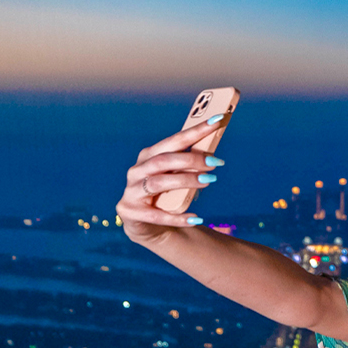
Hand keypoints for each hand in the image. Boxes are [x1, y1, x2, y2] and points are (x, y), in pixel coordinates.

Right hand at [115, 117, 225, 246]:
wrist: (147, 226)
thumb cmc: (166, 196)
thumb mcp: (177, 178)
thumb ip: (188, 166)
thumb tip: (214, 155)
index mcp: (149, 156)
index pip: (174, 140)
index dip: (195, 131)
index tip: (217, 121)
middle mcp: (136, 170)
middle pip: (164, 160)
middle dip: (191, 159)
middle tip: (215, 162)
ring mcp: (131, 191)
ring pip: (159, 183)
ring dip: (186, 181)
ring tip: (208, 181)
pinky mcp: (130, 212)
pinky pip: (157, 215)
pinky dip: (177, 217)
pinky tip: (195, 218)